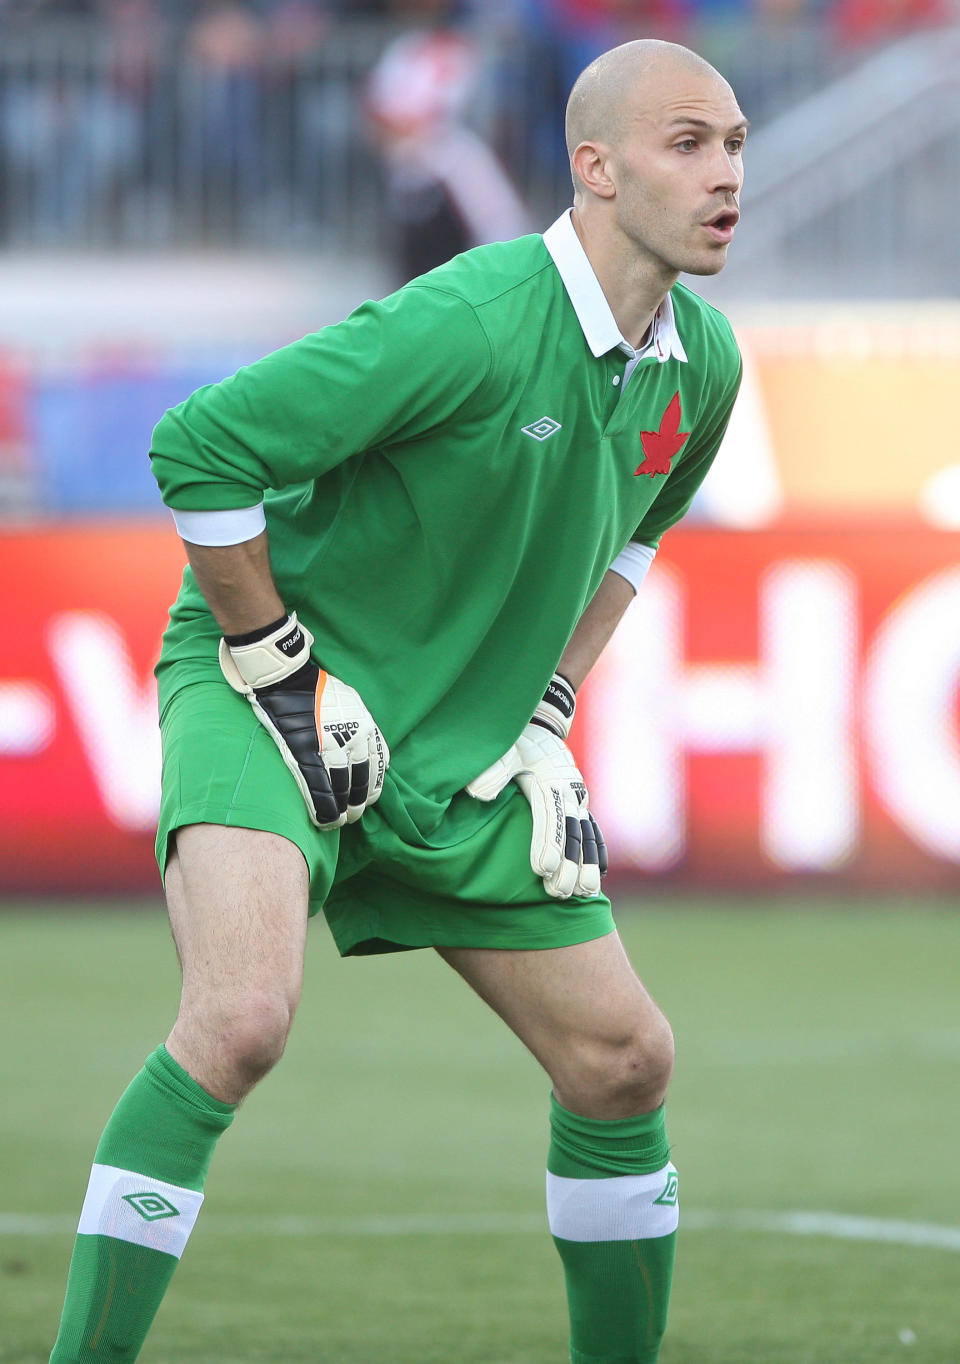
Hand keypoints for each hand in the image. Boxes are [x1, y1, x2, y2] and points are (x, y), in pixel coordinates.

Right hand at [219, 612, 388, 829]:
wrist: (287, 680)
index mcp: (365, 728)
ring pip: (341, 790)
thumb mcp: (352, 704)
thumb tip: (374, 755)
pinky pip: (318, 788)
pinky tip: (324, 819)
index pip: (375, 767)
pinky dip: (323, 807)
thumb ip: (363, 729)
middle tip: (352, 817)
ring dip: (340, 811)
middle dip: (357, 804)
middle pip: (360, 782)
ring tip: (337, 822)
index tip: (366, 801)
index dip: (371, 789)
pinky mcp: (304, 753)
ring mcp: (328, 748)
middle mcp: (352, 740)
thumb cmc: (318, 691)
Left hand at [466, 674, 606, 898]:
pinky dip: (598, 852)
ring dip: (587, 865)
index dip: (547, 844)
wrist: (543, 723)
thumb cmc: (518, 740)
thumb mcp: (503, 748)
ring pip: (587, 835)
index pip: (549, 818)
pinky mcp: (581, 802)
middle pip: (571, 833)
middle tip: (560, 892)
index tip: (542, 869)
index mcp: (548, 781)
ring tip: (585, 893)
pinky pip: (594, 830)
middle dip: (568, 865)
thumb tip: (478, 794)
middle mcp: (569, 792)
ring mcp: (578, 798)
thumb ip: (492, 770)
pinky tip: (600, 875)